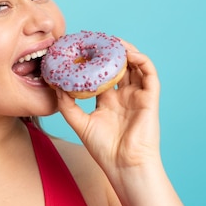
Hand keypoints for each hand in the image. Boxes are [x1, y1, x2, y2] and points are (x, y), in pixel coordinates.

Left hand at [56, 40, 161, 180]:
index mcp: (107, 102)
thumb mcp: (79, 123)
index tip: (80, 50)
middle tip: (96, 40)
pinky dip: (141, 60)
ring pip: (135, 66)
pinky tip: (129, 53)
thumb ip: (67, 105)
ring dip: (126, 51)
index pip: (101, 75)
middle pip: (118, 67)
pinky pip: (150, 74)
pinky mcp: (150, 98)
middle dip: (109, 52)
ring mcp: (137, 96)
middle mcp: (123, 96)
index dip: (93, 62)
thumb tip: (56, 86)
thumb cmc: (104, 150)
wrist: (124, 165)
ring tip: (113, 42)